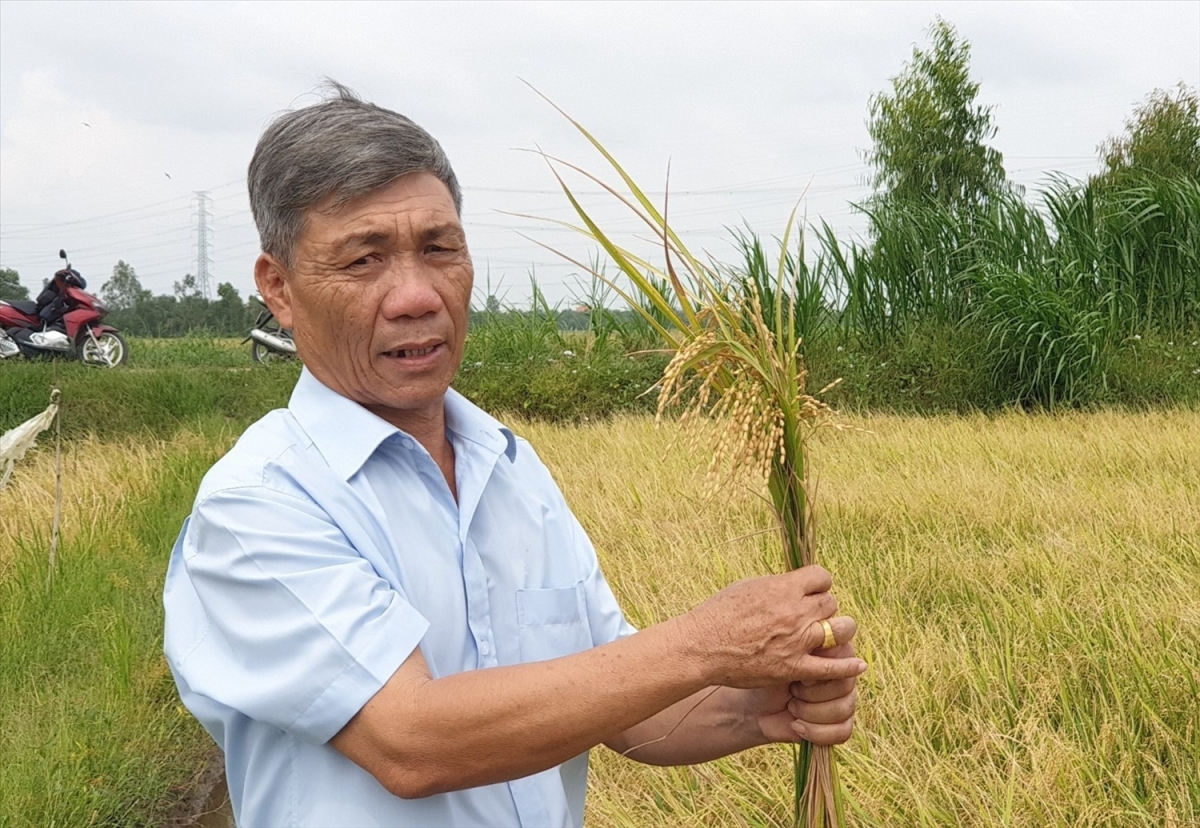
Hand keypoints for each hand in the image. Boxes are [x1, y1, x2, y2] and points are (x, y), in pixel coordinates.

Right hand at [685, 566, 865, 687]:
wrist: (703, 646)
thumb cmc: (719, 613)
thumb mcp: (749, 586)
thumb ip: (777, 586)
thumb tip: (795, 584)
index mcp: (783, 588)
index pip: (822, 577)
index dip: (819, 584)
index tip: (812, 591)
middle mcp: (795, 612)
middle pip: (831, 603)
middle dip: (824, 608)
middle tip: (813, 616)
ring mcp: (797, 641)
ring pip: (840, 630)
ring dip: (838, 631)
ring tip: (832, 634)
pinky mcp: (793, 667)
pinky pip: (831, 668)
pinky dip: (848, 666)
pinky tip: (858, 665)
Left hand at [746, 621, 862, 745]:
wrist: (756, 708)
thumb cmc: (768, 677)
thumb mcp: (783, 661)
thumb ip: (807, 652)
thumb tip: (828, 650)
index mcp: (834, 653)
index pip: (846, 659)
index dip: (821, 670)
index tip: (800, 675)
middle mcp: (845, 675)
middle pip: (845, 686)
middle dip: (811, 693)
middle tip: (792, 690)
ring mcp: (845, 701)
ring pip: (843, 709)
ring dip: (809, 712)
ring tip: (791, 706)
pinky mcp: (841, 724)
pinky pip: (842, 731)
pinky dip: (815, 732)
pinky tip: (797, 725)